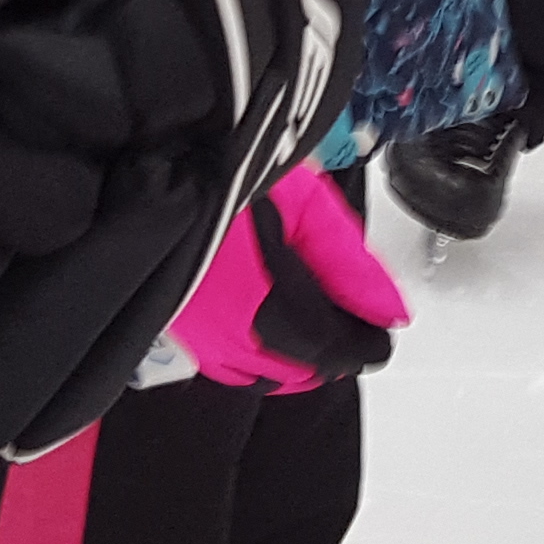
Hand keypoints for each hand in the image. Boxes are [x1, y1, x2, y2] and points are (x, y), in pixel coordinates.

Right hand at [166, 165, 406, 391]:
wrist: (153, 168)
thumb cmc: (230, 173)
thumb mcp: (306, 204)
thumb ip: (352, 264)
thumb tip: (390, 311)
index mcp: (277, 308)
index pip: (343, 353)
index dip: (367, 341)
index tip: (376, 326)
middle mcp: (238, 339)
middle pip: (306, 370)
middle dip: (332, 347)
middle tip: (344, 313)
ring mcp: (204, 342)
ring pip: (269, 375)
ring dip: (296, 355)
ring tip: (305, 315)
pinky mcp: (180, 334)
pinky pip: (230, 368)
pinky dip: (256, 356)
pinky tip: (261, 323)